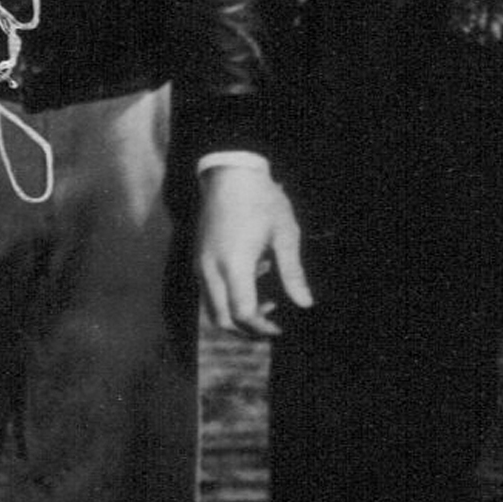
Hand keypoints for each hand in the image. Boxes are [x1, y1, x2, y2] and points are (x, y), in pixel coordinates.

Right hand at [198, 164, 312, 335]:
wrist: (230, 172)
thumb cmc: (262, 200)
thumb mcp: (285, 234)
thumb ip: (292, 272)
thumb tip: (305, 303)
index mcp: (233, 265)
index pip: (241, 312)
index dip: (261, 326)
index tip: (280, 327)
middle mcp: (210, 269)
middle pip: (221, 318)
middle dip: (246, 328)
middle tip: (272, 324)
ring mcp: (199, 264)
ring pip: (212, 307)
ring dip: (236, 314)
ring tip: (266, 300)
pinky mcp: (197, 257)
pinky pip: (208, 291)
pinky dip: (227, 297)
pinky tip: (252, 278)